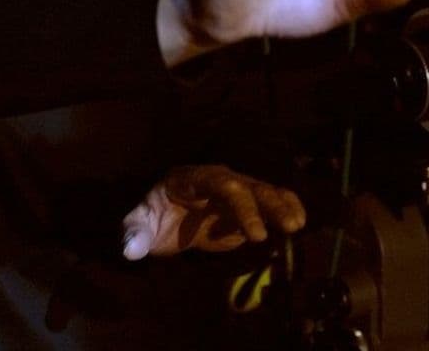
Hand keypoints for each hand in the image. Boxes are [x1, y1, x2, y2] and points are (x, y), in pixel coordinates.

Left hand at [121, 165, 305, 259]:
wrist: (163, 221)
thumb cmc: (152, 218)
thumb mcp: (139, 224)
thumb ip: (134, 233)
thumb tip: (130, 250)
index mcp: (195, 177)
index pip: (223, 184)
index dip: (242, 207)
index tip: (255, 234)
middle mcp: (221, 179)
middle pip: (250, 187)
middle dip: (270, 206)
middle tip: (289, 227)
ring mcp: (237, 193)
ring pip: (265, 192)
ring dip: (283, 206)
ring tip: (297, 226)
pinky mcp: (247, 209)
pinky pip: (270, 203)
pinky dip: (286, 207)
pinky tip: (299, 223)